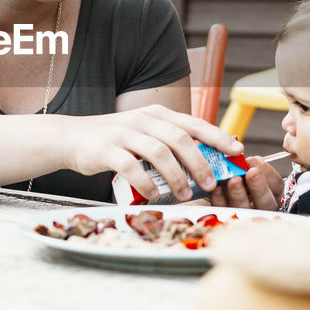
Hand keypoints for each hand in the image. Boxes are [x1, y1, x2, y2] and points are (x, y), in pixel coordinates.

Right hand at [59, 105, 243, 201]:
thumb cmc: (115, 141)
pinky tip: (154, 194)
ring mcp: (124, 133)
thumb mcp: (144, 134)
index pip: (193, 123)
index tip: (237, 151)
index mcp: (157, 114)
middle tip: (211, 184)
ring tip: (185, 195)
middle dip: (200, 162)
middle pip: (180, 138)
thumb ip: (169, 142)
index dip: (217, 136)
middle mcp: (143, 119)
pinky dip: (146, 183)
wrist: (72, 139)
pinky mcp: (107, 150)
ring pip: (159, 153)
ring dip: (177, 176)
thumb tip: (206, 163)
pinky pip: (132, 167)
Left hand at [207, 155, 282, 210]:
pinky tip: (217, 188)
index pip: (277, 185)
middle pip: (267, 203)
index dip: (268, 173)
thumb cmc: (233, 174)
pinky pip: (223, 210)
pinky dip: (219, 198)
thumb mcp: (244, 167)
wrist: (210, 183)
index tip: (255, 162)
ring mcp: (243, 214)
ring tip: (233, 180)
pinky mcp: (224, 217)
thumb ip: (250, 165)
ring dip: (239, 194)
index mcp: (270, 192)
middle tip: (251, 173)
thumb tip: (250, 162)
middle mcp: (260, 206)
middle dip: (259, 187)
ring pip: (245, 209)